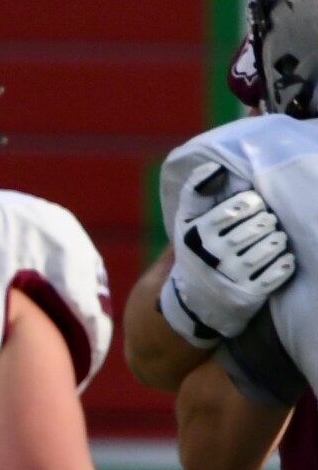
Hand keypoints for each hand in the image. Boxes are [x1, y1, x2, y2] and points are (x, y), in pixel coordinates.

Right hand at [162, 162, 295, 343]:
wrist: (195, 302)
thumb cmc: (197, 251)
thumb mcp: (186, 223)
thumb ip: (195, 193)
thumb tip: (214, 167)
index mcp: (197, 233)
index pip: (244, 204)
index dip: (255, 203)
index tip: (251, 209)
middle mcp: (212, 254)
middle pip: (262, 223)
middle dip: (267, 222)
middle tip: (264, 225)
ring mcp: (231, 275)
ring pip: (273, 244)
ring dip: (277, 240)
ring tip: (272, 241)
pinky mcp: (249, 294)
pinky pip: (280, 269)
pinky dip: (283, 262)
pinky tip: (277, 260)